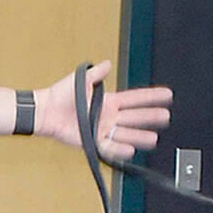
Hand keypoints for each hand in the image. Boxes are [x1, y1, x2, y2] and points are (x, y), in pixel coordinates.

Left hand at [35, 60, 171, 160]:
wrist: (46, 111)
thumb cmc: (60, 95)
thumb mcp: (81, 79)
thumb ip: (96, 73)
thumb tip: (107, 63)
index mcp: (109, 101)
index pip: (135, 99)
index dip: (151, 97)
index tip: (167, 95)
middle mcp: (108, 116)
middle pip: (135, 117)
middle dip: (151, 117)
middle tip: (166, 117)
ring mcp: (102, 129)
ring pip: (126, 133)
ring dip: (139, 136)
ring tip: (153, 139)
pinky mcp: (92, 141)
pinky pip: (109, 147)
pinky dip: (119, 149)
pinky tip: (130, 149)